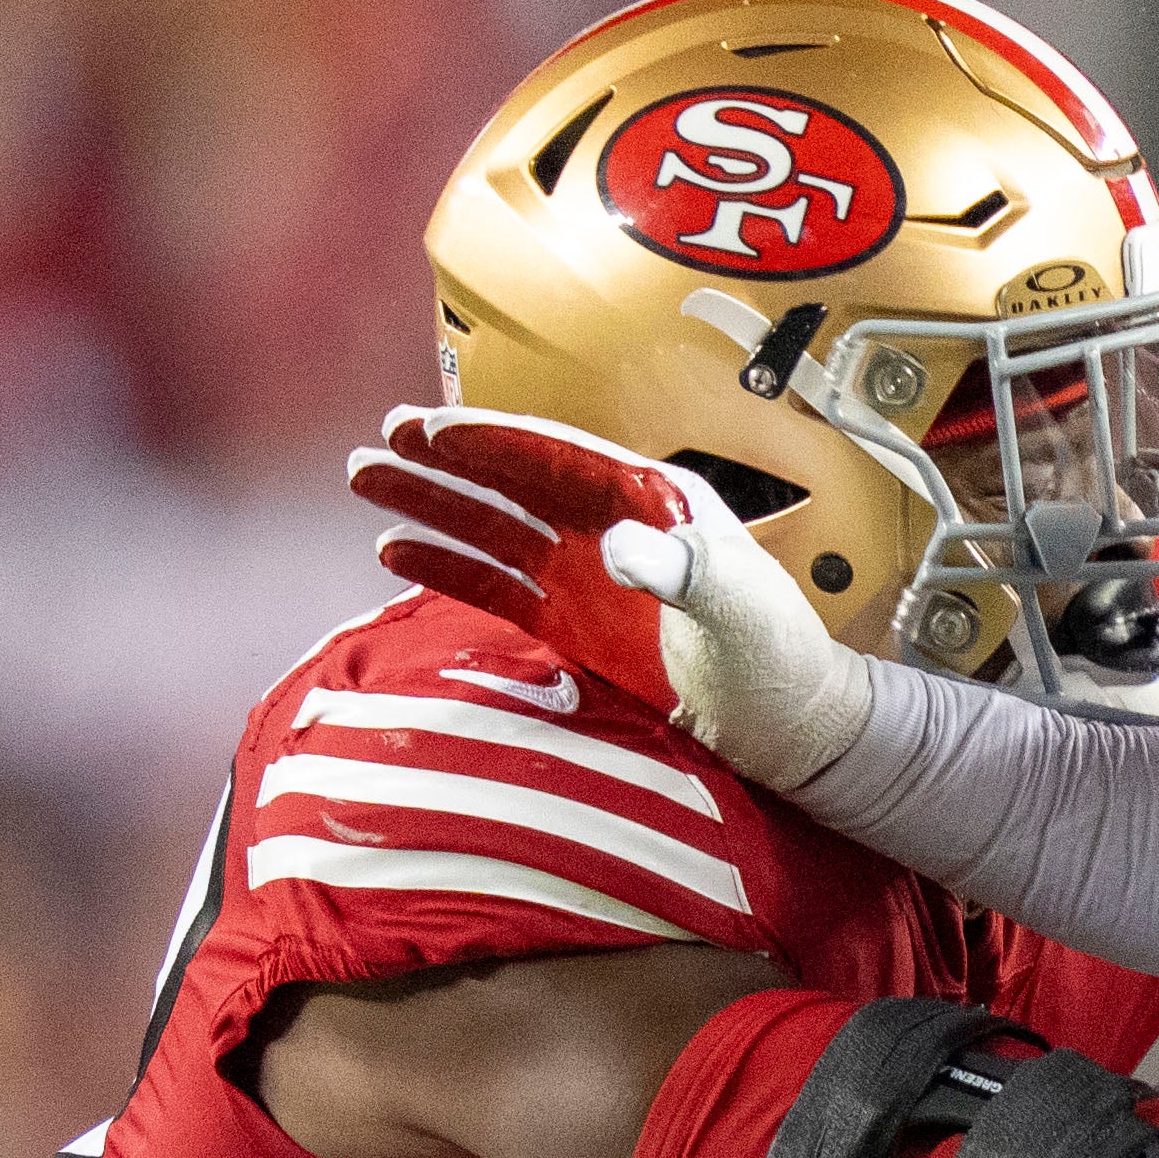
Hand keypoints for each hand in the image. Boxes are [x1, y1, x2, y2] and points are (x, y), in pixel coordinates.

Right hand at [345, 406, 874, 790]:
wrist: (790, 728)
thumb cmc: (780, 660)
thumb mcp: (739, 608)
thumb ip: (682, 570)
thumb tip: (613, 545)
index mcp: (651, 499)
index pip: (556, 456)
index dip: (492, 440)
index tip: (431, 430)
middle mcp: (609, 525)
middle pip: (511, 479)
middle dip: (446, 460)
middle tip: (379, 442)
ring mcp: (585, 576)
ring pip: (492, 527)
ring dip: (433, 505)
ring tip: (368, 483)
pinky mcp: (571, 625)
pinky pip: (496, 587)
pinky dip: (448, 568)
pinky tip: (396, 550)